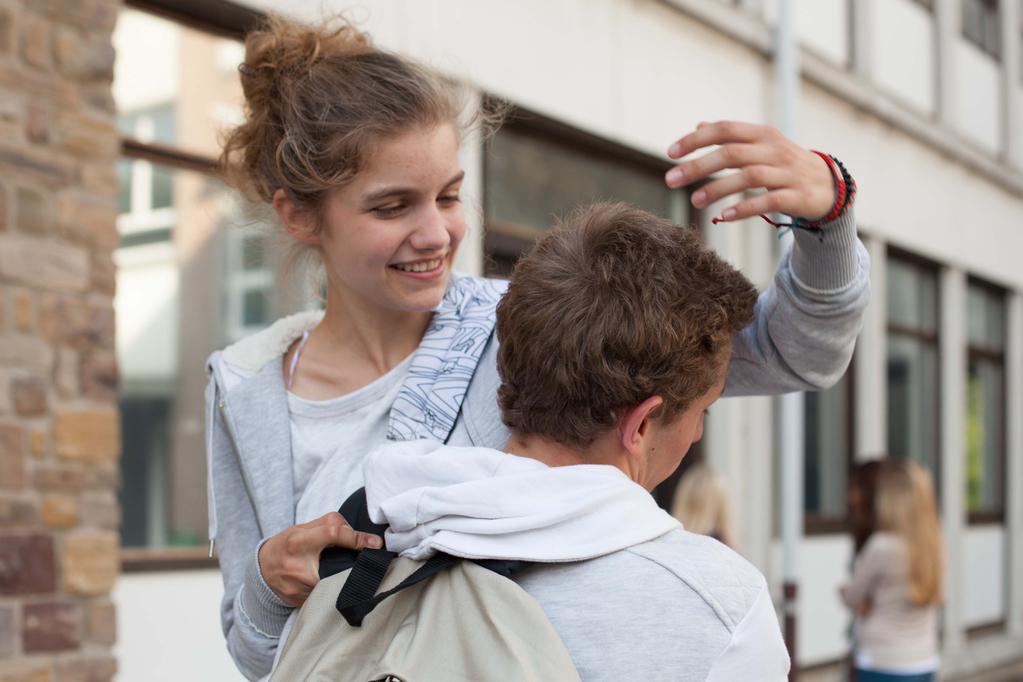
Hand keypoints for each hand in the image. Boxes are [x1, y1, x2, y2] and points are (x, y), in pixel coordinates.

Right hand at [258, 511, 382, 606]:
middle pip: (338, 567)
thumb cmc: (287, 544)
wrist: (262, 569)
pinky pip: (324, 597)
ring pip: (333, 585)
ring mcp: (298, 587)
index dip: (357, 538)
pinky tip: (338, 587)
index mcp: (299, 541)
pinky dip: (333, 592)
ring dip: (345, 581)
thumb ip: (329, 523)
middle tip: (370, 566)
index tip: (376, 543)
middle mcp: (297, 565)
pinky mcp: (299, 602)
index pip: (333, 534)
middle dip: (354, 568)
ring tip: (355, 577)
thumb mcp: (303, 528)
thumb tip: (356, 530)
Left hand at [665, 121, 834, 222]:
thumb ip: (732, 137)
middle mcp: (774, 150)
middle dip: (698, 166)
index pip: (725, 129)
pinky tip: (723, 217)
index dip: (696, 139)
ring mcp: (787, 173)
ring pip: (748, 177)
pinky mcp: (796, 197)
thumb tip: (699, 125)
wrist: (831, 187)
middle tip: (670, 180)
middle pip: (732, 153)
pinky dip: (744, 209)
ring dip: (718, 189)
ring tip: (694, 200)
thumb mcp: (762, 146)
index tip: (671, 153)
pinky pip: (768, 202)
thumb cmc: (786, 166)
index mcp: (763, 135)